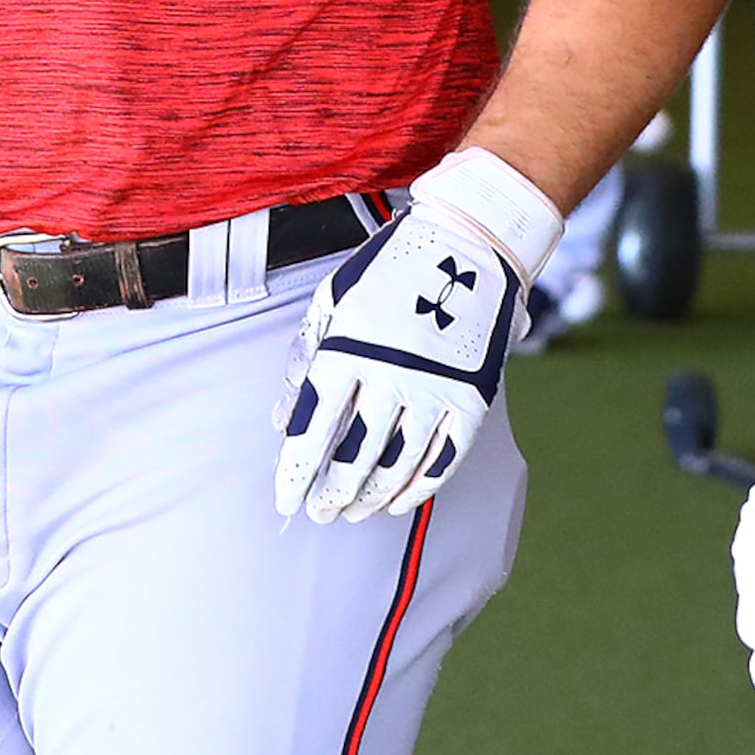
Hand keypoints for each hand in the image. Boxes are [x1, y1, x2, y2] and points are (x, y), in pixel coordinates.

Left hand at [272, 149, 560, 525]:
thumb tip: (283, 422)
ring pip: (398, 464)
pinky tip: (400, 502)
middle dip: (332, 493)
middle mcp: (389, 373)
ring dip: (372, 496)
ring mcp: (435, 387)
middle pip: (354, 455)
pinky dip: (420, 486)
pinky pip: (445, 457)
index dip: (297, 472)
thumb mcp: (331, 300)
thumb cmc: (388, 270)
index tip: (287, 501)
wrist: (466, 241)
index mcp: (347, 347)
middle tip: (319, 513)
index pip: (313, 428)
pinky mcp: (472, 395)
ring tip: (354, 513)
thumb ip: (304, 360)